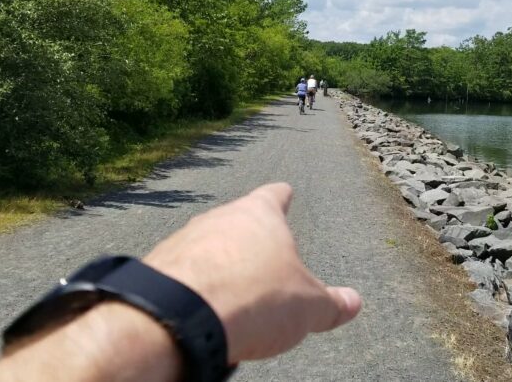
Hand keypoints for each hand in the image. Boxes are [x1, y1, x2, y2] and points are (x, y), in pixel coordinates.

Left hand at [143, 183, 361, 362]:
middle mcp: (219, 219)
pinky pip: (183, 272)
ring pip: (208, 246)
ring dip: (221, 263)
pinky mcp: (158, 268)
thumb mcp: (308, 307)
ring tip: (234, 291)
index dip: (282, 196)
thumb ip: (332, 304)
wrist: (180, 318)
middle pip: (239, 221)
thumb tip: (353, 303)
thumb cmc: (253, 298)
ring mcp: (185, 240)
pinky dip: (195, 285)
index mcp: (259, 215)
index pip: (275, 195)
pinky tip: (204, 308)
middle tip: (263, 257)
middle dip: (251, 238)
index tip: (285, 192)